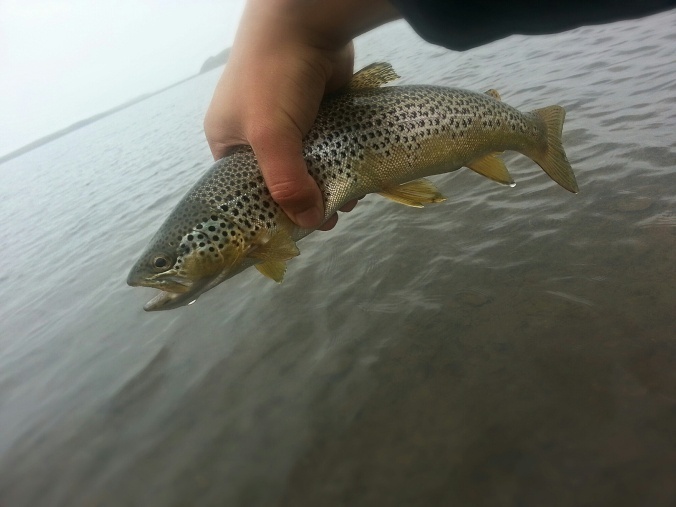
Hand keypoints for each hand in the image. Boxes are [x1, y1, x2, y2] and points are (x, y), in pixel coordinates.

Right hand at [204, 0, 398, 229]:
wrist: (306, 21)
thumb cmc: (273, 80)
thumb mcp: (271, 137)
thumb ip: (288, 183)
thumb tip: (311, 221)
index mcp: (229, 141)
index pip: (245, 190)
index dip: (268, 213)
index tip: (295, 232)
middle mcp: (256, 134)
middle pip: (280, 181)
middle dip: (304, 201)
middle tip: (328, 219)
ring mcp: (290, 123)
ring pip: (309, 166)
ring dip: (327, 185)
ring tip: (348, 203)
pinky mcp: (319, 113)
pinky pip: (329, 148)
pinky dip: (340, 164)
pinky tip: (357, 180)